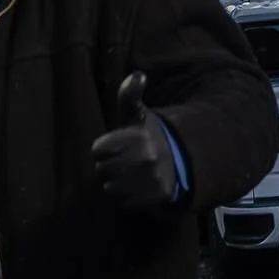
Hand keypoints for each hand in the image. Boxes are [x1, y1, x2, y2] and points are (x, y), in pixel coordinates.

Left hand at [91, 71, 177, 212]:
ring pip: (109, 188)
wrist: (180, 164)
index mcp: (139, 136)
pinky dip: (127, 198)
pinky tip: (138, 188)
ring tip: (132, 175)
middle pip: (101, 170)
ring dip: (117, 184)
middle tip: (127, 162)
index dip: (105, 149)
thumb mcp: (139, 116)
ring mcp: (150, 181)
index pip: (97, 150)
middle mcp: (146, 158)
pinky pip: (122, 203)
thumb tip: (137, 75)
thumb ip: (129, 96)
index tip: (120, 147)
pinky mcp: (153, 200)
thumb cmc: (149, 138)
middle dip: (109, 167)